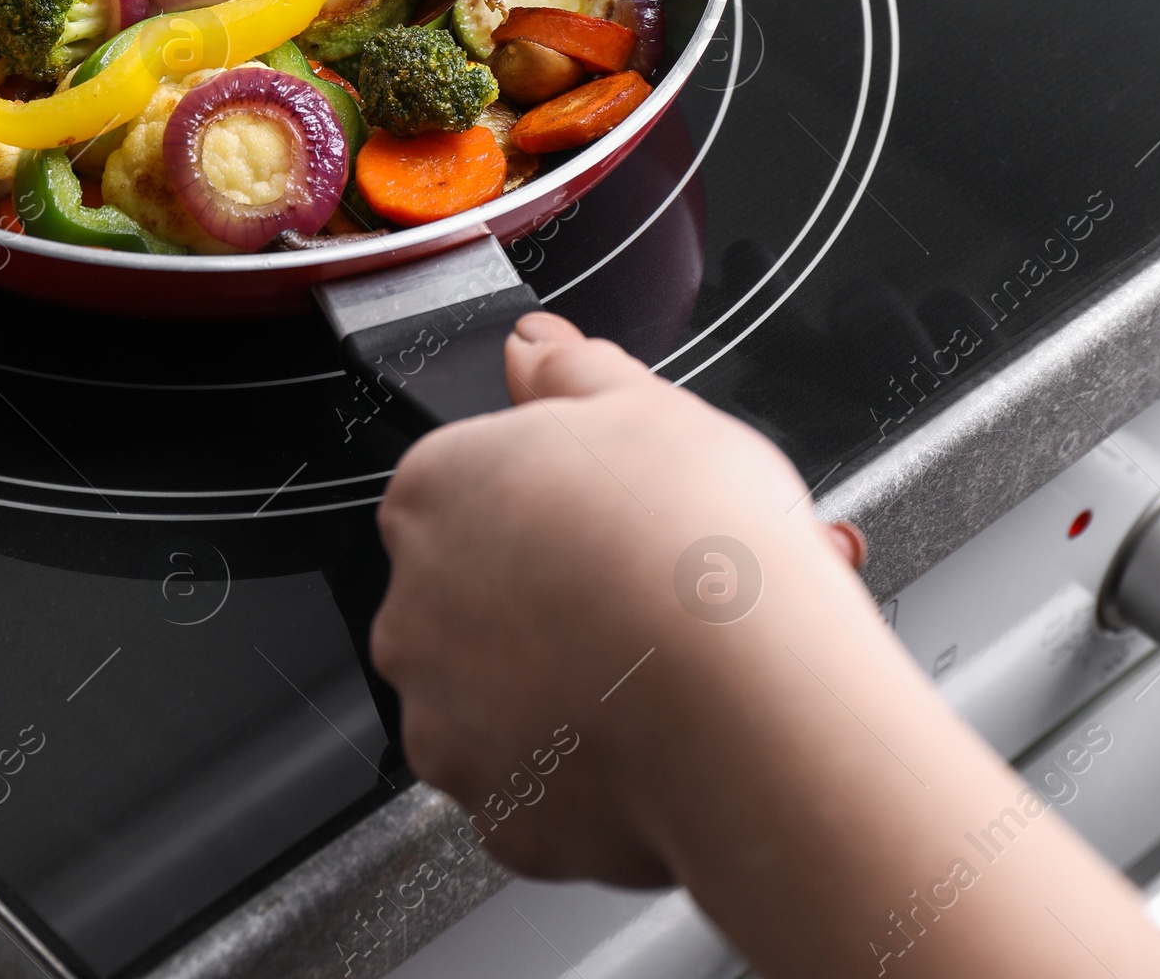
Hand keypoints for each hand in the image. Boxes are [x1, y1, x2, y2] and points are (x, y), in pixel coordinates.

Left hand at [372, 310, 884, 893]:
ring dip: (578, 674)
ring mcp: (450, 721)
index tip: (614, 506)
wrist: (745, 706)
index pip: (472, 480)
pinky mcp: (503, 815)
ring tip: (680, 653)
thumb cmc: (695, 550)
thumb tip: (532, 344)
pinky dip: (598, 763)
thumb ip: (570, 368)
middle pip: (485, 586)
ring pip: (511, 689)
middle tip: (661, 579)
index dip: (557, 493)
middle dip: (564, 585)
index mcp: (437, 492)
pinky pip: (547, 780)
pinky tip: (667, 727)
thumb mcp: (644, 403)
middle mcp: (415, 609)